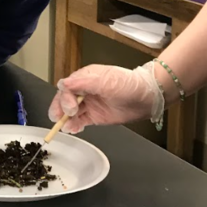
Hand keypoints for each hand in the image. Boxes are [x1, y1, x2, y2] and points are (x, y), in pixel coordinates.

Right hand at [48, 63, 163, 133]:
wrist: (146, 98)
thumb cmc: (129, 84)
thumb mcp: (106, 81)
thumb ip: (84, 83)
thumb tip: (64, 83)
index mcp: (85, 78)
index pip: (66, 87)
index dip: (64, 98)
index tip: (70, 108)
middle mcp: (84, 90)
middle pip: (64, 99)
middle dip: (60, 109)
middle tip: (60, 118)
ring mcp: (89, 103)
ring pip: (70, 112)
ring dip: (65, 119)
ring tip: (67, 127)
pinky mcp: (94, 116)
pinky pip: (79, 121)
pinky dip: (74, 126)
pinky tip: (73, 129)